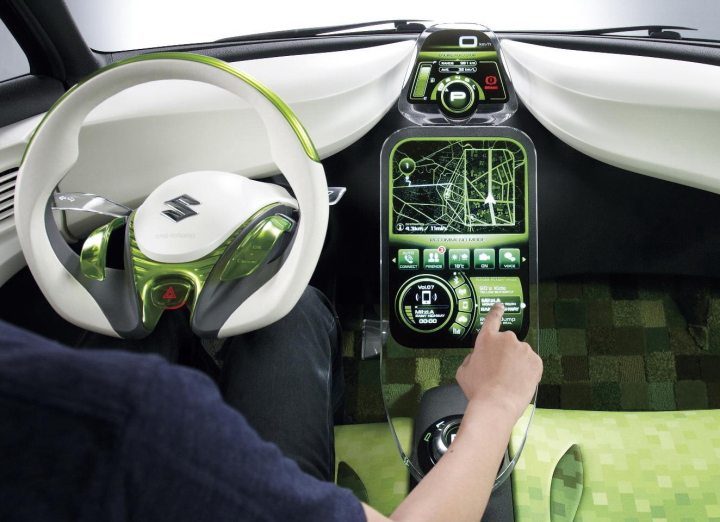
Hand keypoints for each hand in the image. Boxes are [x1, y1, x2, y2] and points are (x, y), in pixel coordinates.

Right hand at [456, 303, 541, 420]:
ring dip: (516, 363)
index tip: (500, 306)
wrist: (497, 405)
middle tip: (498, 371)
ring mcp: (523, 349)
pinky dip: (527, 371)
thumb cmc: (478, 390)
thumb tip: (478, 357)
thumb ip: (471, 358)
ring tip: (508, 380)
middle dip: (504, 354)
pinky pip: (531, 363)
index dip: (496, 310)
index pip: (492, 318)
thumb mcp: (463, 371)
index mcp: (486, 338)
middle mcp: (506, 339)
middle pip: (507, 343)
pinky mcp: (536, 361)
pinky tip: (518, 382)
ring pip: (520, 354)